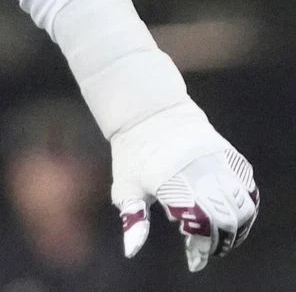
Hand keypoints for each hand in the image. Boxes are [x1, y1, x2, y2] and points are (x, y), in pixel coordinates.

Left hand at [111, 103, 257, 271]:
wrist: (150, 112)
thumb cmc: (133, 154)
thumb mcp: (125, 187)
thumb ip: (133, 219)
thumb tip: (131, 250)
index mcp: (173, 184)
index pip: (199, 225)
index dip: (201, 247)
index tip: (196, 261)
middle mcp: (200, 173)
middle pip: (227, 218)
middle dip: (221, 241)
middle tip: (210, 250)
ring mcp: (218, 163)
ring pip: (244, 204)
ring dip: (239, 226)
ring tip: (225, 237)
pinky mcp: (229, 156)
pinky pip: (248, 186)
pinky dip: (246, 205)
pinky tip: (235, 216)